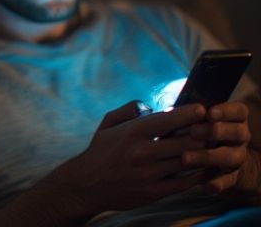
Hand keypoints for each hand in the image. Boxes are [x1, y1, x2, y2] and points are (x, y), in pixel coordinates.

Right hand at [45, 101, 207, 215]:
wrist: (86, 185)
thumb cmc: (100, 151)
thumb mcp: (108, 124)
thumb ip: (129, 109)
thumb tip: (151, 104)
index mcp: (132, 133)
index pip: (169, 120)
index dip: (190, 113)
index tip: (202, 109)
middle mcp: (141, 153)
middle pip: (187, 141)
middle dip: (203, 133)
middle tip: (211, 129)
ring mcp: (149, 174)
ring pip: (189, 161)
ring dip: (203, 153)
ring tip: (210, 146)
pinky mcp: (154, 192)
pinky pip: (185, 182)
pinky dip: (197, 174)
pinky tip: (200, 167)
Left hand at [184, 101, 250, 192]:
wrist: (219, 156)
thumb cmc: (200, 130)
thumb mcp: (197, 120)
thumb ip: (189, 117)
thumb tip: (168, 113)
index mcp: (235, 119)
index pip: (238, 111)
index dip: (225, 111)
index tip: (209, 112)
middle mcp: (240, 137)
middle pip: (237, 132)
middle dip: (215, 131)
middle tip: (194, 131)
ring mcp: (238, 156)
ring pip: (230, 157)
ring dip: (208, 157)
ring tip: (185, 158)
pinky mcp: (232, 175)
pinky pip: (228, 180)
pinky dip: (218, 183)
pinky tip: (206, 186)